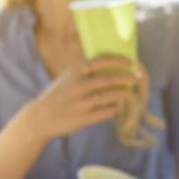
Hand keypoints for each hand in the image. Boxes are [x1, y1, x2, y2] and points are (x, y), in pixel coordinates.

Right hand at [25, 56, 140, 142]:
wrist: (40, 117)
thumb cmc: (57, 96)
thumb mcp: (66, 78)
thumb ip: (84, 71)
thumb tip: (109, 66)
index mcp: (73, 73)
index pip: (99, 61)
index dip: (117, 60)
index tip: (130, 61)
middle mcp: (77, 86)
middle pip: (108, 80)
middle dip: (126, 77)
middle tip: (138, 76)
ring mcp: (81, 103)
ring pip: (109, 96)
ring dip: (122, 93)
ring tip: (129, 92)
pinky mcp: (83, 118)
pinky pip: (105, 112)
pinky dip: (113, 108)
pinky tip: (115, 107)